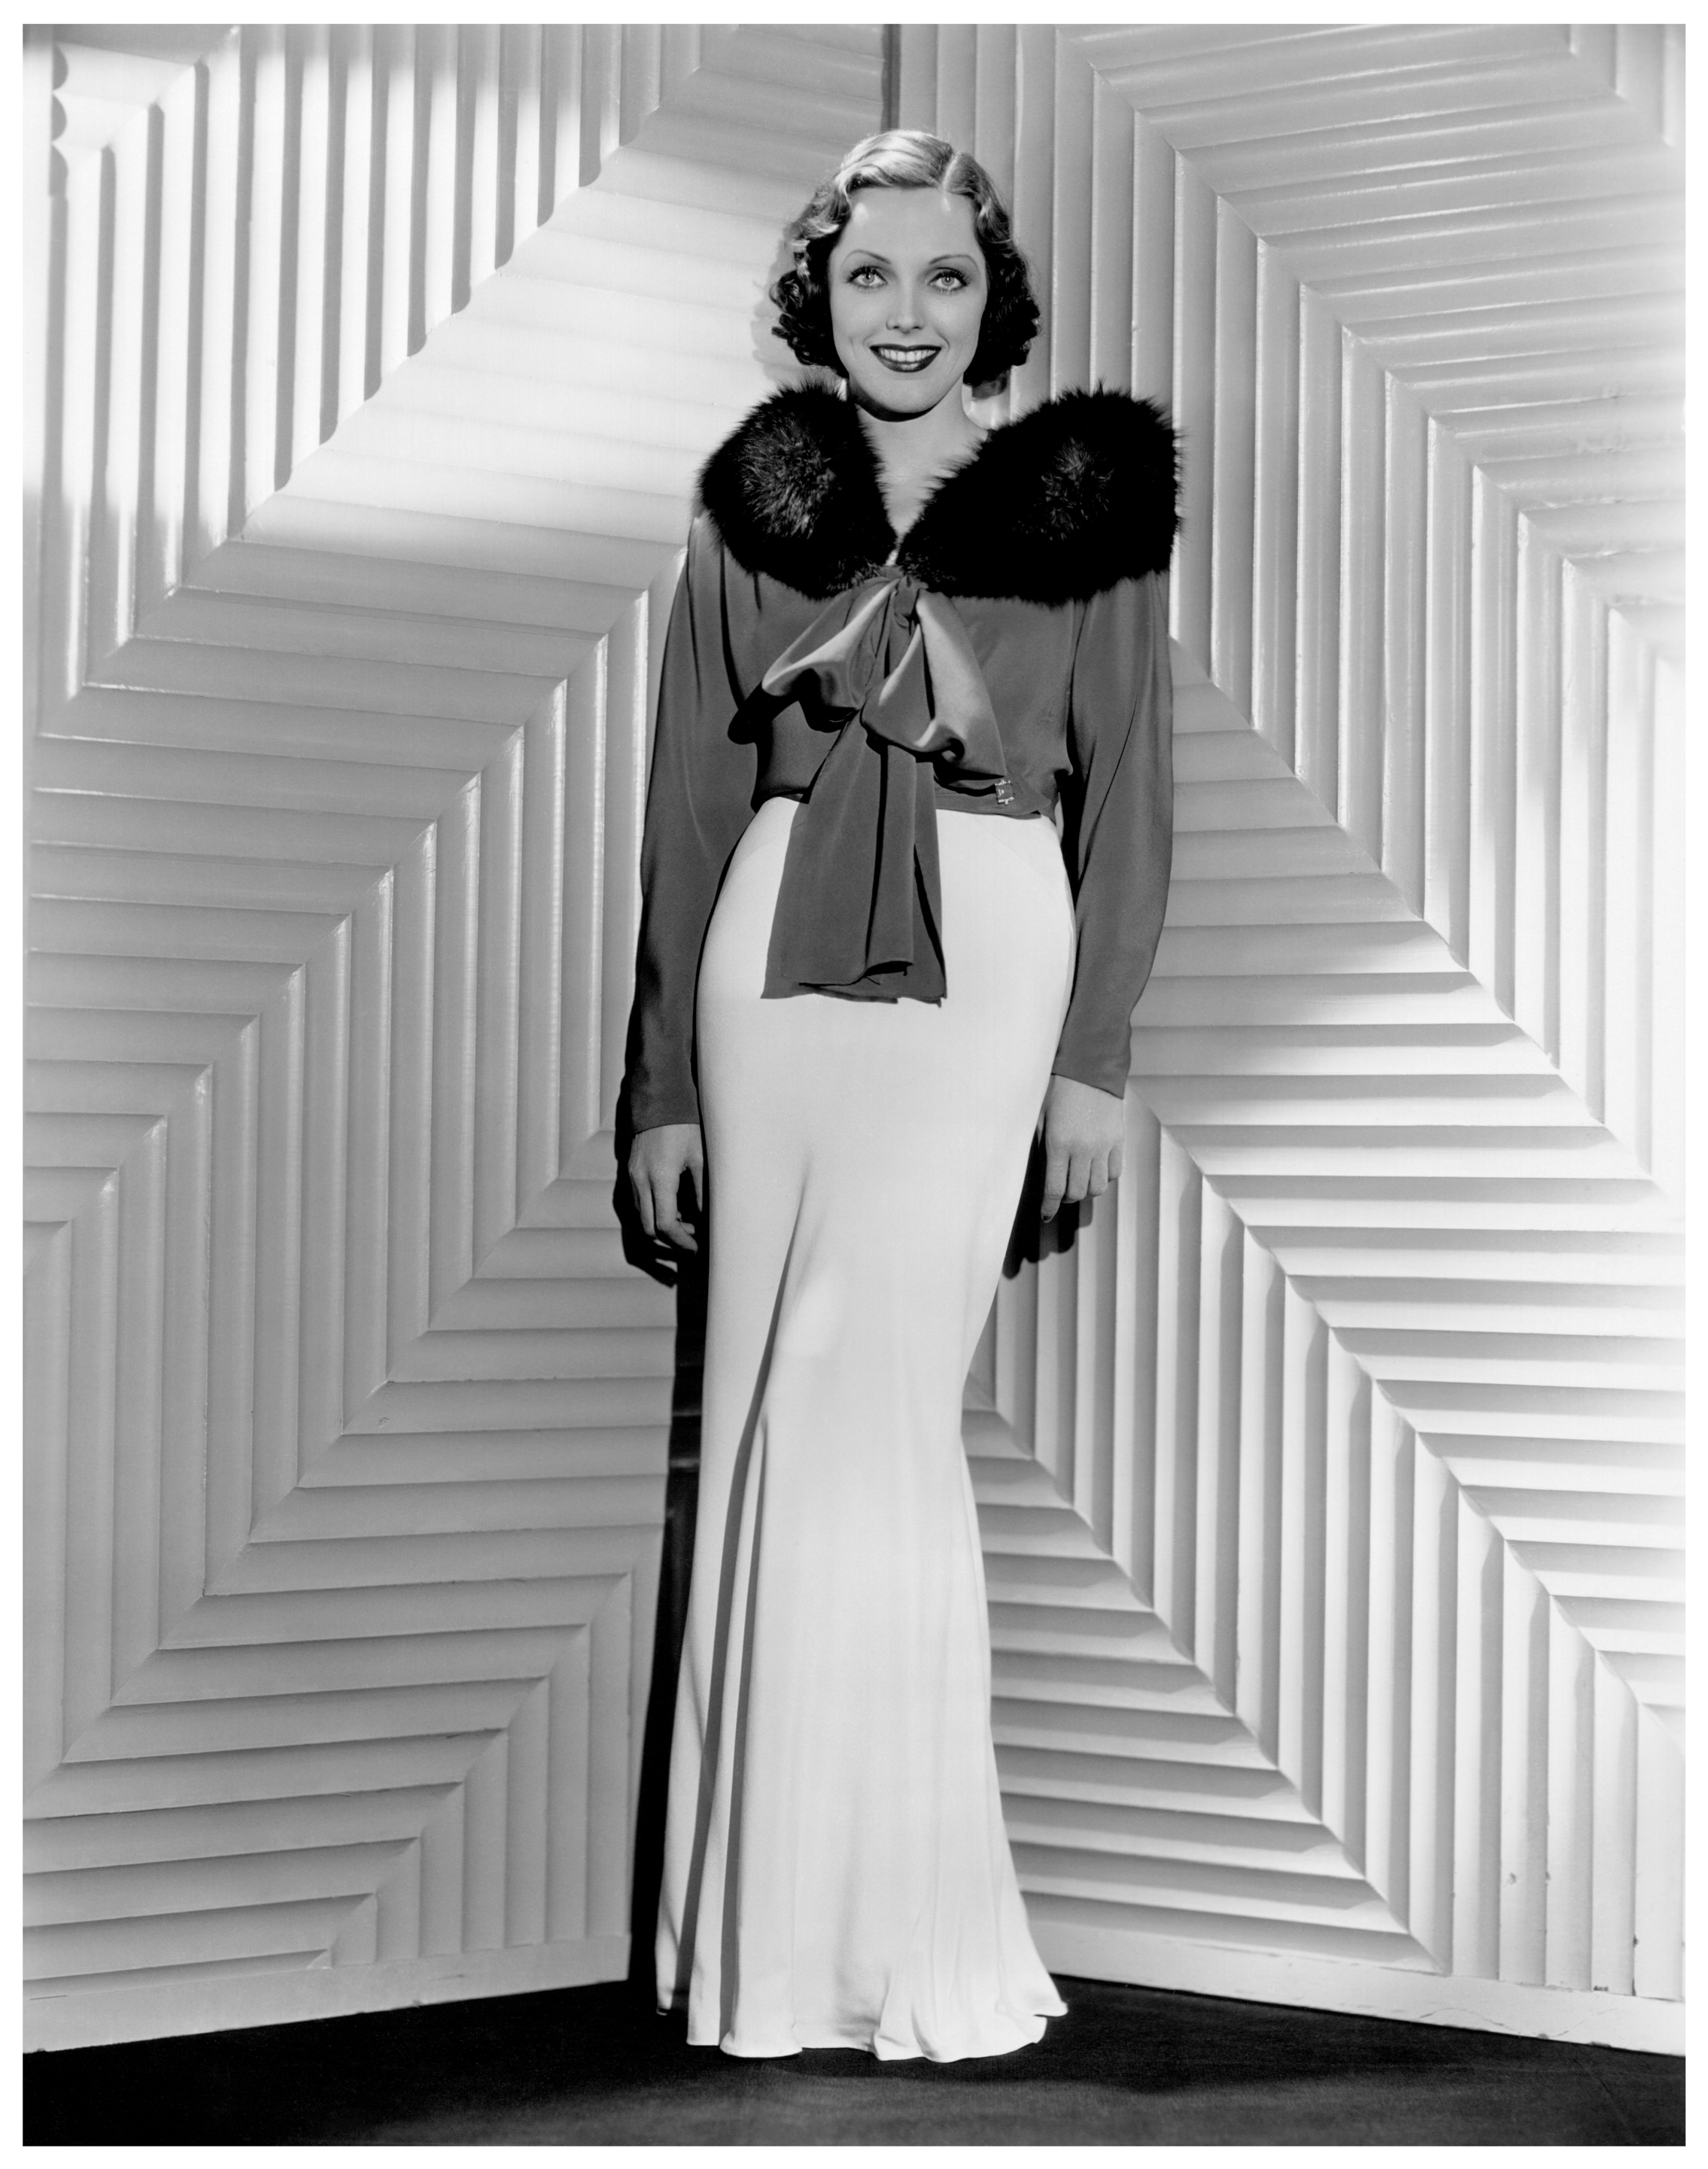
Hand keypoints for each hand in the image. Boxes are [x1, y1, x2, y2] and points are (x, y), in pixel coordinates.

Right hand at [628, 1123, 703, 1251]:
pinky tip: (673, 1205)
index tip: (696, 1247)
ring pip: (641, 1216)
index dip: (681, 1241)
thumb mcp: (700, 1158)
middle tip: (692, 1239)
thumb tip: (707, 1218)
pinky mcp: (630, 1171)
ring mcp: (632, 1175)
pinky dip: (653, 1211)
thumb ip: (703, 1191)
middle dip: (670, 1239)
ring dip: (661, 1225)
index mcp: (660, 1178)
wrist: (659, 1099)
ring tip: (687, 1221)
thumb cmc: (684, 1125)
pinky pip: (638, 1202)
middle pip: (649, 1227)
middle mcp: (640, 1180)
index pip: (665, 1224)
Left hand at [1039, 1076, 1124, 1222]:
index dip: (1049, 1206)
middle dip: (1065, 1199)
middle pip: (1077, 1192)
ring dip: (1086, 1191)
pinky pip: (1114, 1172)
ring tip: (1078, 1182)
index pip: (1055, 1189)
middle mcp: (1083, 1149)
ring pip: (1098, 1187)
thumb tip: (1045, 1174)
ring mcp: (1104, 1146)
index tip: (1045, 1214)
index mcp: (1059, 1144)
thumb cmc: (1058, 1090)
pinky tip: (1095, 1170)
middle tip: (1060, 1194)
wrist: (1090, 1068)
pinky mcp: (1119, 1140)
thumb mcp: (1041, 1118)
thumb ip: (1043, 1147)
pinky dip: (1104, 1177)